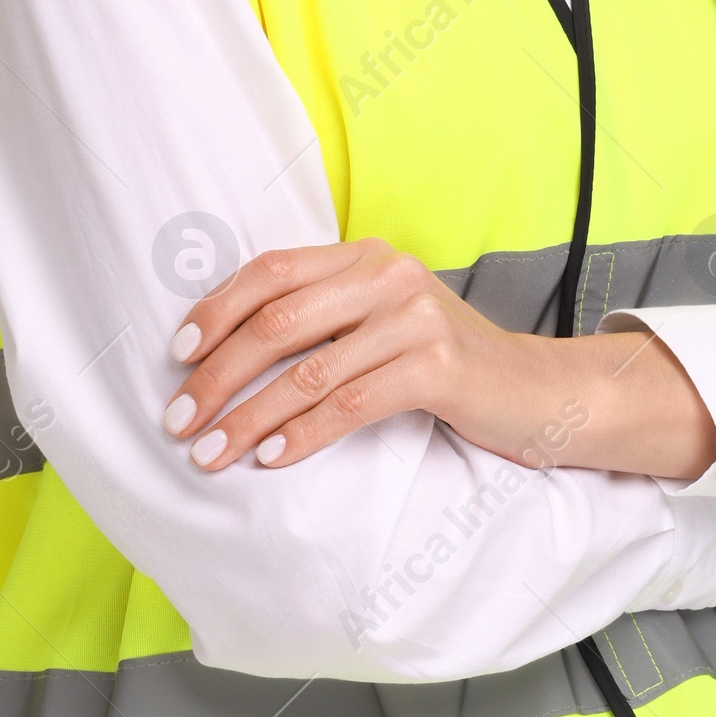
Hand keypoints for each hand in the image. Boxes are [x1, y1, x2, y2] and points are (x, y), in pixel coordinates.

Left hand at [159, 237, 715, 482]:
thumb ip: (325, 320)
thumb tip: (228, 353)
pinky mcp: (438, 365)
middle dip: (217, 375)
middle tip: (179, 419)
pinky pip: (350, 404)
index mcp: (367, 257)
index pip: (272, 271)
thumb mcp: (383, 325)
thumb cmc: (445, 365)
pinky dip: (303, 435)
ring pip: (308, 371)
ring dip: (248, 417)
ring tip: (210, 453)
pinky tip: (271, 459)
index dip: (216, 310)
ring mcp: (416, 318)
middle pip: (278, 321)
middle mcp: (389, 275)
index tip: (177, 354)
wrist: (538, 393)